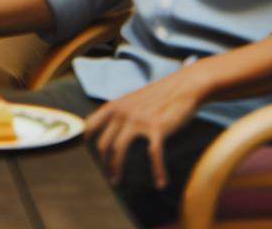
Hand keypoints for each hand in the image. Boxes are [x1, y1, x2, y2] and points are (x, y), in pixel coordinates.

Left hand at [83, 72, 207, 189]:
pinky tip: (161, 183)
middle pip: (103, 144)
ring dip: (116, 169)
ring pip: (118, 150)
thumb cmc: (158, 97)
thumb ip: (118, 113)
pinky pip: (154, 154)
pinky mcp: (158, 128)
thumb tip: (109, 131)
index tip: (93, 156)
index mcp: (113, 106)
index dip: (88, 143)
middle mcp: (122, 113)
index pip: (90, 126)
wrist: (183, 87)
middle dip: (104, 164)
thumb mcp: (131, 100)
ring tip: (118, 181)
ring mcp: (138, 120)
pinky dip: (158, 171)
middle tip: (110, 177)